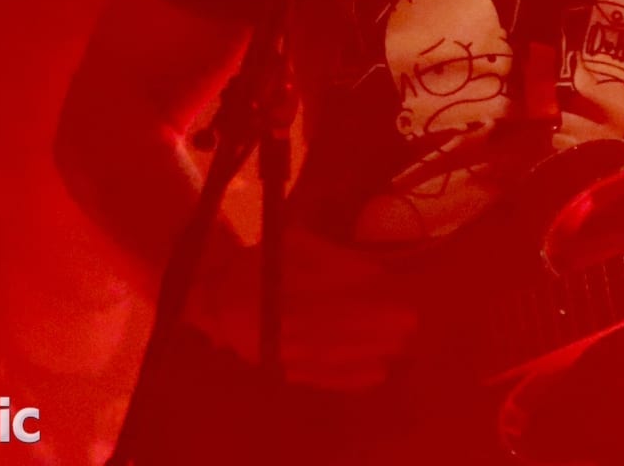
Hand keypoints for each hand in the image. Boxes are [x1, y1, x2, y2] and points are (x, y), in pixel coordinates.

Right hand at [185, 223, 417, 391]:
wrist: (215, 299)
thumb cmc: (261, 264)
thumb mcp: (290, 245)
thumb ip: (330, 256)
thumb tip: (374, 272)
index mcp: (268, 289)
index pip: (317, 291)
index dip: (353, 289)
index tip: (388, 285)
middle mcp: (269, 326)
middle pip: (326, 328)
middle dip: (370, 325)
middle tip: (407, 320)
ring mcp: (274, 353)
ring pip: (324, 356)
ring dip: (365, 352)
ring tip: (399, 346)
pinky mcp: (280, 372)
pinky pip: (317, 379)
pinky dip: (348, 379)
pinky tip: (377, 373)